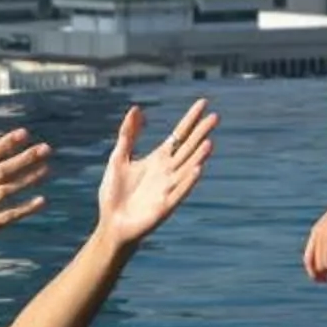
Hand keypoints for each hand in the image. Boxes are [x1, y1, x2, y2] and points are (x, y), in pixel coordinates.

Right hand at [0, 122, 51, 261]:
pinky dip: (25, 209)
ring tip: (47, 168)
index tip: (24, 133)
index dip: (6, 144)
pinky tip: (41, 200)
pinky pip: (8, 217)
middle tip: (46, 148)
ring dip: (29, 180)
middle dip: (25, 159)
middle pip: (2, 171)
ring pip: (8, 192)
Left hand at [96, 99, 216, 246]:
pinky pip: (179, 192)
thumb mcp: (119, 158)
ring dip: (198, 157)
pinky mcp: (165, 206)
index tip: (203, 103)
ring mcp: (168, 188)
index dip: (191, 119)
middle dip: (200, 133)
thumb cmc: (114, 193)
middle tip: (215, 117)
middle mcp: (168, 171)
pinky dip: (188, 181)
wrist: (111, 223)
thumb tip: (136, 109)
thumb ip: (128, 135)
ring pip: (187, 168)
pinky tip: (197, 169)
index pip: (179, 135)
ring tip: (209, 142)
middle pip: (188, 148)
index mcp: (158, 159)